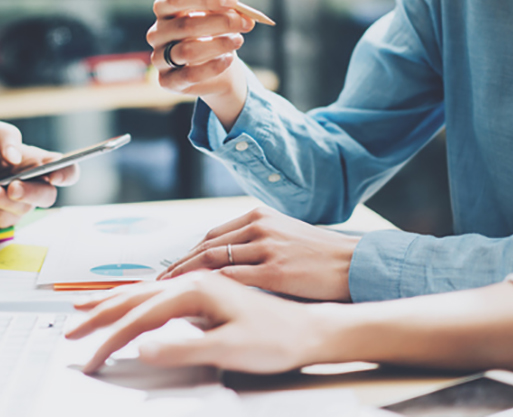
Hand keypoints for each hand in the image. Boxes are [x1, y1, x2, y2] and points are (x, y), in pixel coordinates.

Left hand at [0, 119, 78, 228]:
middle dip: (32, 193)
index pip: (65, 170)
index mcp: (35, 162)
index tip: (55, 175)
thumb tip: (17, 156)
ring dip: (1, 199)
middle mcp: (31, 185)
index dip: (66, 173)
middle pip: (48, 196)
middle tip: (13, 187)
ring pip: (20, 209)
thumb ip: (5, 135)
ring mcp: (16, 205)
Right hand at [67, 272, 340, 373]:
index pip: (140, 316)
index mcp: (197, 290)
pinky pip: (161, 293)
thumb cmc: (278, 339)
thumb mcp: (231, 349)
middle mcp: (195, 281)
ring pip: (146, 291)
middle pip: (136, 296)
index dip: (111, 338)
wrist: (312, 329)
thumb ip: (184, 347)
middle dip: (100, 313)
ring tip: (87, 308)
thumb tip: (143, 348)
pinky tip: (132, 302)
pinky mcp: (208, 293)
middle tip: (71, 329)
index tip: (90, 358)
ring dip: (113, 301)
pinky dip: (136, 299)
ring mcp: (201, 285)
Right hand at [146, 0, 254, 128]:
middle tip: (244, 23)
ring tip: (238, 40)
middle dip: (220, 23)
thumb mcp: (218, 10)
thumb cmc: (215, 31)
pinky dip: (213, 66)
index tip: (233, 0)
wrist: (218, 66)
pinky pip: (189, 75)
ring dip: (219, 44)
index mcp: (164, 10)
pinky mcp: (168, 81)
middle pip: (185, 26)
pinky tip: (229, 59)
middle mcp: (156, 33)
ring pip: (188, 51)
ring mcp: (159, 59)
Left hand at [158, 207, 359, 300]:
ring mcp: (266, 248)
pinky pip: (232, 277)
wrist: (352, 264)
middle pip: (206, 246)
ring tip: (170, 291)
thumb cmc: (318, 256)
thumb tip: (223, 261)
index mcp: (258, 216)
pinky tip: (197, 297)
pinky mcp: (275, 271)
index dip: (188, 254)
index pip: (211, 235)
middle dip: (179, 265)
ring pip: (213, 260)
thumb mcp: (282, 236)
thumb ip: (253, 244)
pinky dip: (210, 286)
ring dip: (187, 276)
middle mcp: (258, 227)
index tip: (172, 269)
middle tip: (160, 282)